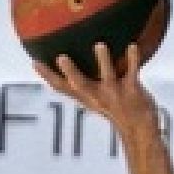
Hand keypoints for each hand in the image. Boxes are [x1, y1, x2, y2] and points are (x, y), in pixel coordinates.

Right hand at [33, 43, 158, 135]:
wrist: (139, 128)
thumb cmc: (115, 110)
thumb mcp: (94, 100)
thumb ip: (83, 85)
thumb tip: (69, 64)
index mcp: (86, 97)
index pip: (62, 87)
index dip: (47, 76)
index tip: (34, 62)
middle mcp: (97, 96)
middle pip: (79, 84)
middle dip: (70, 72)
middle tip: (60, 57)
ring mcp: (114, 93)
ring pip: (107, 75)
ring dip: (103, 60)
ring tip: (99, 45)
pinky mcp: (132, 90)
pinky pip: (132, 72)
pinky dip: (133, 59)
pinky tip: (132, 46)